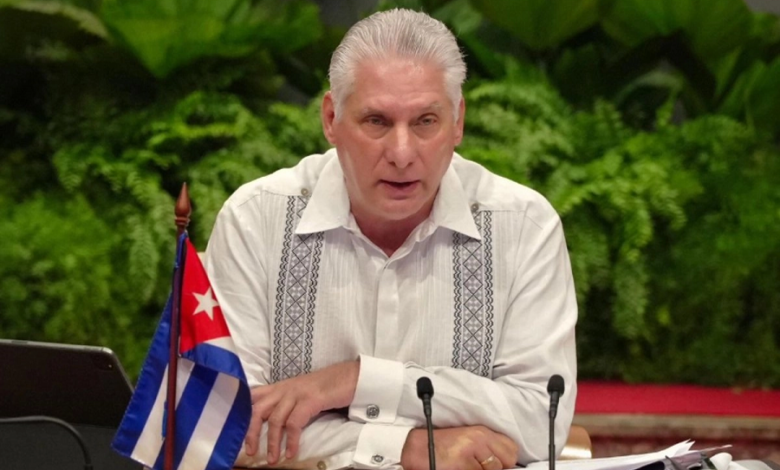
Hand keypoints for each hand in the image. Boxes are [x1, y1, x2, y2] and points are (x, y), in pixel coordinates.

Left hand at [245, 360, 359, 463]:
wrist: (352, 375)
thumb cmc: (329, 386)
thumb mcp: (302, 392)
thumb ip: (287, 402)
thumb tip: (275, 423)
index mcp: (281, 386)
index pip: (253, 397)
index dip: (242, 415)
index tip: (239, 433)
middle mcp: (285, 388)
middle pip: (258, 409)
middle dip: (251, 432)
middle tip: (250, 452)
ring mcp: (298, 392)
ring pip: (275, 419)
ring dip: (272, 443)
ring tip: (273, 460)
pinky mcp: (311, 399)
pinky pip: (295, 423)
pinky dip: (291, 441)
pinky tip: (291, 453)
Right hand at [401, 426, 518, 469]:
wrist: (416, 448)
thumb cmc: (441, 446)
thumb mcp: (468, 440)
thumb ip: (487, 448)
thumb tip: (505, 465)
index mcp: (482, 432)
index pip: (511, 451)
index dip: (504, 462)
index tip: (493, 465)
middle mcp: (478, 439)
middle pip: (504, 464)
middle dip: (492, 469)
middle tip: (474, 465)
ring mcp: (470, 451)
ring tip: (462, 466)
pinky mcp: (462, 463)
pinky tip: (457, 468)